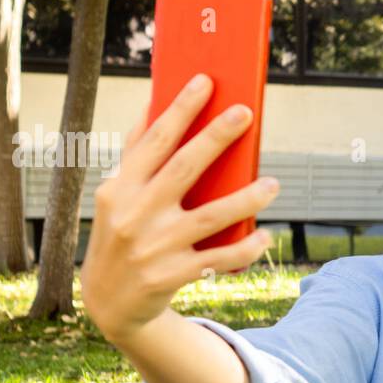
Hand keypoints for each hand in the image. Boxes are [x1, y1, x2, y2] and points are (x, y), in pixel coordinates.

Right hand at [79, 73, 278, 342]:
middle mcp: (135, 214)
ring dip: (245, 198)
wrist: (109, 302)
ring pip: (210, 217)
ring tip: (273, 184)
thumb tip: (155, 102)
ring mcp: (154, 247)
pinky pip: (218, 258)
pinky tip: (265, 235)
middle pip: (183, 168)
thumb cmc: (123, 233)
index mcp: (120, 187)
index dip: (180, 109)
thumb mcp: (117, 195)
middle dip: (215, 137)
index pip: (154, 140)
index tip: (205, 81)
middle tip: (245, 113)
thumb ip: (138, 155)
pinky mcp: (171, 276)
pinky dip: (245, 248)